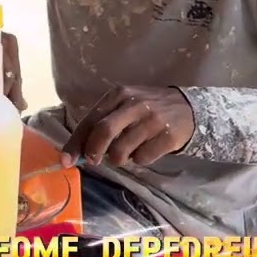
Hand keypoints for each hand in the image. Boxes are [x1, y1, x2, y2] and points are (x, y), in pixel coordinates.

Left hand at [60, 86, 195, 167]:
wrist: (189, 109)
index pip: (90, 120)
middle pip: (104, 131)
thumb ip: (103, 122)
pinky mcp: (167, 136)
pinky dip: (138, 160)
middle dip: (93, 151)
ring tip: (125, 154)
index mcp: (118, 95)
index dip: (76, 142)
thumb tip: (78, 150)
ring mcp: (152, 120)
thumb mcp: (124, 105)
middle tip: (93, 161)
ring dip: (118, 159)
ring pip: (122, 149)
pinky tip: (145, 150)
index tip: (67, 159)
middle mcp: (134, 104)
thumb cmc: (147, 109)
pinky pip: (143, 157)